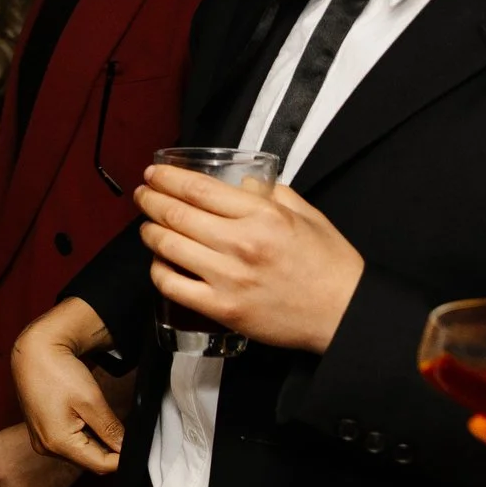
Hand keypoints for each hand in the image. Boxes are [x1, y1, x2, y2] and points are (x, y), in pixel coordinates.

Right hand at [11, 297, 126, 473]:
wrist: (33, 354)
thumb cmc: (57, 372)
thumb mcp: (92, 401)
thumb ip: (110, 430)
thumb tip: (126, 449)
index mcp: (58, 442)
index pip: (100, 465)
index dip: (122, 459)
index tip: (137, 446)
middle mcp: (47, 447)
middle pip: (90, 461)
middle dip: (110, 451)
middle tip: (125, 430)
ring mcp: (42, 441)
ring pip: (80, 453)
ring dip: (97, 443)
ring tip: (102, 418)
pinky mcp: (41, 433)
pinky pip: (69, 444)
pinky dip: (83, 436)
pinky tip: (87, 417)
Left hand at [136, 164, 364, 353]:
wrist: (344, 313)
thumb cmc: (328, 265)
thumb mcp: (307, 216)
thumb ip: (272, 194)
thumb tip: (242, 182)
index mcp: (263, 216)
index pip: (198, 189)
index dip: (167, 178)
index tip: (154, 173)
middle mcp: (241, 244)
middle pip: (175, 214)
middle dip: (150, 200)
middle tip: (142, 194)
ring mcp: (228, 278)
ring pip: (167, 247)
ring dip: (149, 232)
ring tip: (147, 225)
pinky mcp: (221, 308)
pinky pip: (172, 285)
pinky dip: (158, 270)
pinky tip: (159, 262)